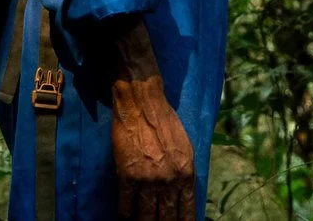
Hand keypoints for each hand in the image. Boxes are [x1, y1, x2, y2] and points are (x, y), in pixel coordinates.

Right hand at [111, 76, 196, 220]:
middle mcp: (169, 181)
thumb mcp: (185, 148)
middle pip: (167, 218)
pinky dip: (125, 216)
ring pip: (146, 216)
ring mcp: (147, 180)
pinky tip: (125, 220)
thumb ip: (184, 174)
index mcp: (186, 174)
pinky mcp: (127, 175)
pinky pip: (126, 205)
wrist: (142, 103)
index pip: (187, 211)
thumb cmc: (165, 122)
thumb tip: (182, 196)